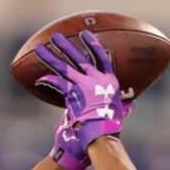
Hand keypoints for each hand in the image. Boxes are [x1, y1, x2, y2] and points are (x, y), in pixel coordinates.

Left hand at [35, 31, 132, 169]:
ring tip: (40, 48)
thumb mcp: (120, 112)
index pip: (102, 58)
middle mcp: (97, 80)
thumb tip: (131, 102)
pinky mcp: (72, 93)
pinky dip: (48, 81)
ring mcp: (83, 85)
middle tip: (56, 36)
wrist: (102, 134)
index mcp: (110, 82)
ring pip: (64, 67)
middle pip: (80, 59)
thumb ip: (123, 105)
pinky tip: (39, 78)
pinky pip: (57, 84)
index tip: (85, 35)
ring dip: (51, 56)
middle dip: (66, 47)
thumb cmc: (111, 128)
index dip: (93, 45)